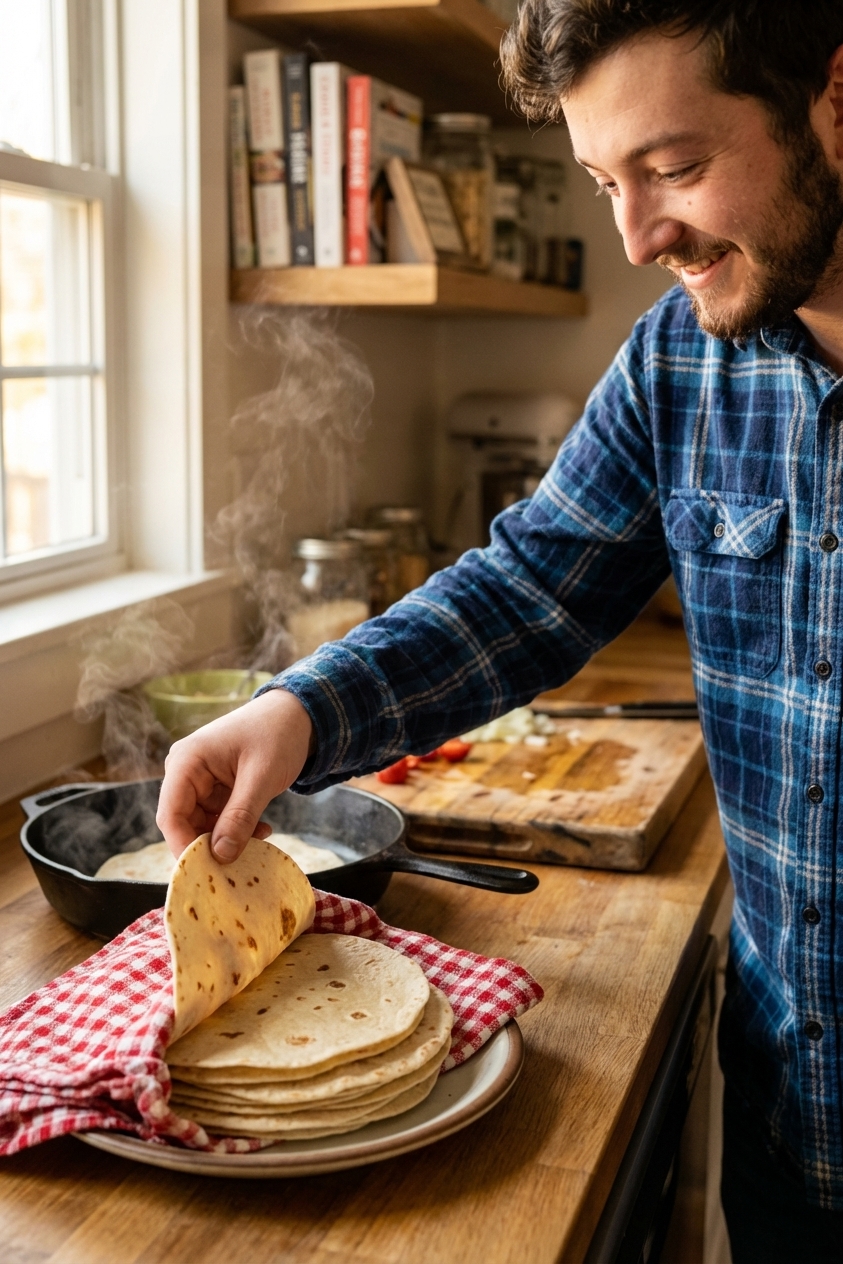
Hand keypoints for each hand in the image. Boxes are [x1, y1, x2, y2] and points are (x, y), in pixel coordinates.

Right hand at [156, 688, 313, 863]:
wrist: (297, 714)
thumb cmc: (277, 734)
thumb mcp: (261, 777)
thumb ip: (240, 817)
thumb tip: (220, 855)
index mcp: (186, 761)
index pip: (170, 815)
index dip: (184, 846)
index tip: (207, 872)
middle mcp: (186, 772)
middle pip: (183, 824)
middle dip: (209, 846)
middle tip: (237, 866)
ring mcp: (200, 781)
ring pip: (201, 825)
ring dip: (226, 839)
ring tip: (258, 842)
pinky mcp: (215, 789)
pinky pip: (217, 819)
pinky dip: (236, 829)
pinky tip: (261, 830)